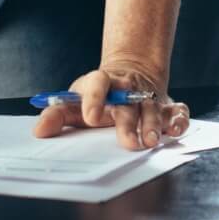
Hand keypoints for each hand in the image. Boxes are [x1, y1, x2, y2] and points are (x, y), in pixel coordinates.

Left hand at [31, 58, 187, 150]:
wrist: (129, 77)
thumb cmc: (97, 97)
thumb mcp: (74, 102)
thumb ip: (56, 115)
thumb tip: (39, 131)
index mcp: (102, 83)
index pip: (98, 83)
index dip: (94, 98)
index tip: (90, 116)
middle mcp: (127, 89)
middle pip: (128, 102)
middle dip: (128, 123)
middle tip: (127, 142)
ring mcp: (148, 96)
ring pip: (153, 107)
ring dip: (153, 124)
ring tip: (150, 141)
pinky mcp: (167, 106)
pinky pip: (178, 111)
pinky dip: (179, 120)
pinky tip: (175, 132)